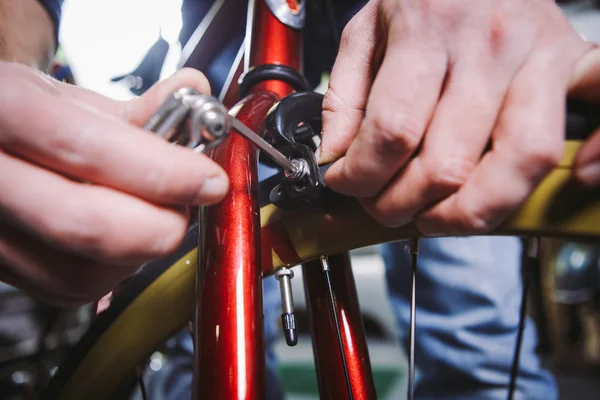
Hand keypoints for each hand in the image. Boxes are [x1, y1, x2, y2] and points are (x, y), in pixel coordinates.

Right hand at [0, 63, 228, 304]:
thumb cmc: (17, 119)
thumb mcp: (66, 97)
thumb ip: (137, 107)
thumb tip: (197, 96)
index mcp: (2, 114)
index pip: (87, 148)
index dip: (162, 171)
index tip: (208, 179)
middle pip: (86, 223)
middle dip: (161, 222)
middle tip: (190, 204)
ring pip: (83, 271)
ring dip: (142, 251)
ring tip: (155, 215)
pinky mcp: (4, 269)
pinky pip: (71, 289)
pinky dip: (116, 269)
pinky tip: (125, 237)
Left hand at [319, 0, 594, 234]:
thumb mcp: (366, 30)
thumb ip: (344, 98)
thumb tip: (336, 158)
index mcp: (430, 29)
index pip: (393, 130)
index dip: (360, 175)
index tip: (344, 183)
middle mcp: (491, 46)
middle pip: (448, 162)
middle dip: (401, 205)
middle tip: (382, 206)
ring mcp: (540, 57)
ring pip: (520, 162)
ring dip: (470, 213)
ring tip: (435, 217)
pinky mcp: (574, 65)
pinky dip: (597, 153)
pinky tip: (573, 178)